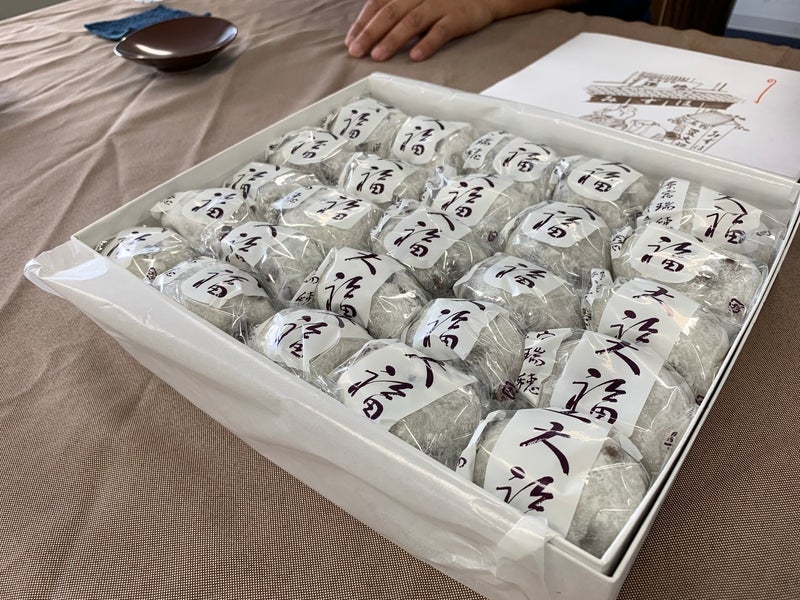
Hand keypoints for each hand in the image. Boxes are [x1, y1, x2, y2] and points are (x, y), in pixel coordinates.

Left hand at [345, 0, 496, 61]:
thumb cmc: (446, 0)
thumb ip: (397, 9)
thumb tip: (371, 32)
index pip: (379, 3)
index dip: (363, 22)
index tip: (351, 41)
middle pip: (391, 12)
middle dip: (371, 33)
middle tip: (357, 51)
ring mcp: (441, 5)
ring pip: (412, 21)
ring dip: (393, 39)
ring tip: (378, 56)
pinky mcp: (459, 17)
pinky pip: (441, 31)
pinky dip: (427, 43)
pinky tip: (415, 56)